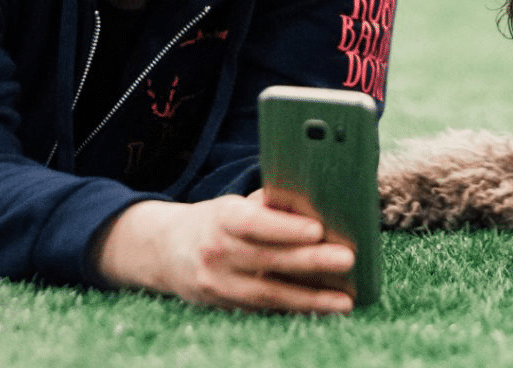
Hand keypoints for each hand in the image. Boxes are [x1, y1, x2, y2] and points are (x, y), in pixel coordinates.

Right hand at [94, 191, 355, 313]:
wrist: (165, 252)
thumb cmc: (216, 221)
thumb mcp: (235, 205)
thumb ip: (270, 205)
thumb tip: (315, 202)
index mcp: (222, 219)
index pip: (254, 223)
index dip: (284, 228)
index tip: (317, 229)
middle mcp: (217, 253)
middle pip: (267, 260)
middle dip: (310, 262)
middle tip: (347, 258)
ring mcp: (219, 285)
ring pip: (268, 294)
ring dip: (310, 299)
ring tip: (344, 300)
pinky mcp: (225, 307)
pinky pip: (265, 310)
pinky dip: (295, 310)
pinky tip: (323, 309)